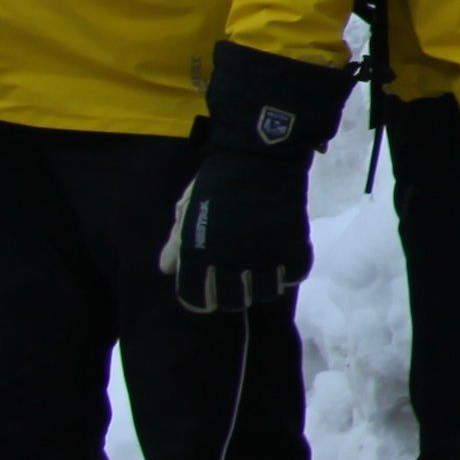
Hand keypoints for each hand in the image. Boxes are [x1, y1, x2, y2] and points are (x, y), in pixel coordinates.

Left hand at [161, 44, 349, 314]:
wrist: (259, 156)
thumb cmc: (216, 181)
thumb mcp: (187, 209)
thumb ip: (176, 242)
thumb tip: (165, 269)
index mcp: (200, 254)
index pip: (197, 300)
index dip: (201, 298)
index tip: (207, 289)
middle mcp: (231, 262)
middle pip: (234, 303)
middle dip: (233, 294)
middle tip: (237, 278)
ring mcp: (264, 257)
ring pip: (266, 294)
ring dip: (263, 285)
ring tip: (262, 268)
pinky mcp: (293, 247)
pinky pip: (294, 275)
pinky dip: (289, 271)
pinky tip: (282, 258)